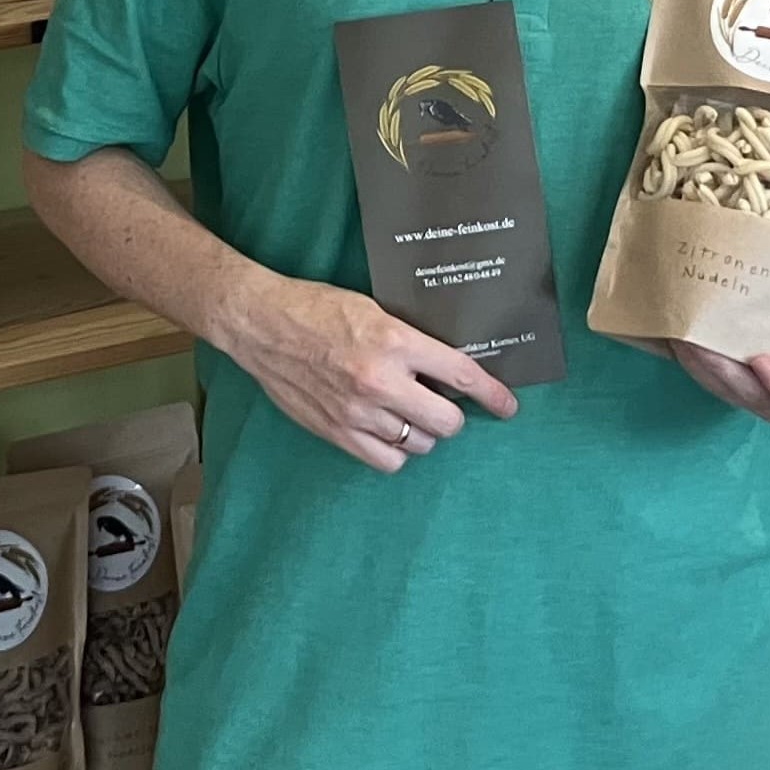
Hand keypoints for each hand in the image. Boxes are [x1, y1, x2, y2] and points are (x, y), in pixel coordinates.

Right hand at [214, 270, 518, 473]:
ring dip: (422, 433)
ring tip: (409, 415)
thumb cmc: (317, 308)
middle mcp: (382, 381)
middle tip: (443, 404)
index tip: (507, 405)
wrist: (261, 323)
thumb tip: (449, 368)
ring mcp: (358, 412)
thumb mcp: (375, 309)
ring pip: (418, 444)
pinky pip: (387, 461)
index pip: (463, 376)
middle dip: (453, 416)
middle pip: (447, 422)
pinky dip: (395, 451)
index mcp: (396, 341)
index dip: (493, 395)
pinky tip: (388, 432)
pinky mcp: (337, 431)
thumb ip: (411, 341)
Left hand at [669, 288, 769, 426]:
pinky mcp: (746, 391)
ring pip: (731, 394)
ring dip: (701, 369)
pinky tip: (674, 340)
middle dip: (723, 374)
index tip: (762, 359)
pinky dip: (698, 366)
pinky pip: (719, 385)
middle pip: (756, 399)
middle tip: (693, 341)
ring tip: (677, 336)